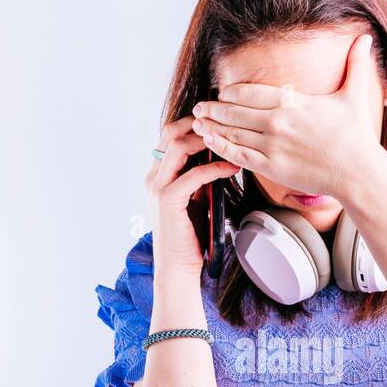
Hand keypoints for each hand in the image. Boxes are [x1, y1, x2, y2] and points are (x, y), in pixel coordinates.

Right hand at [145, 115, 239, 275]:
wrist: (178, 267)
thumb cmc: (190, 236)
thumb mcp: (197, 200)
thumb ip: (201, 179)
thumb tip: (221, 158)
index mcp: (158, 174)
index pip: (170, 135)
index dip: (192, 123)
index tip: (217, 120)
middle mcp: (154, 176)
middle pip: (170, 132)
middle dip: (197, 122)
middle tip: (224, 121)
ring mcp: (158, 187)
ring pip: (178, 147)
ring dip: (206, 139)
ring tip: (229, 139)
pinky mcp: (168, 200)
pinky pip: (193, 175)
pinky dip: (214, 168)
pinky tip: (232, 168)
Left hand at [190, 34, 384, 199]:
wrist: (358, 173)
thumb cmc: (356, 137)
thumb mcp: (354, 95)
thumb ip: (356, 65)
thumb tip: (366, 38)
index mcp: (291, 102)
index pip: (250, 92)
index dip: (231, 93)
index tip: (221, 93)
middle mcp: (277, 122)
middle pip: (234, 111)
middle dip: (212, 108)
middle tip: (198, 107)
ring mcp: (272, 146)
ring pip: (232, 133)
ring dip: (211, 127)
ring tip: (196, 124)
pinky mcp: (271, 168)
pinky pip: (238, 155)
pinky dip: (220, 147)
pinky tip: (210, 142)